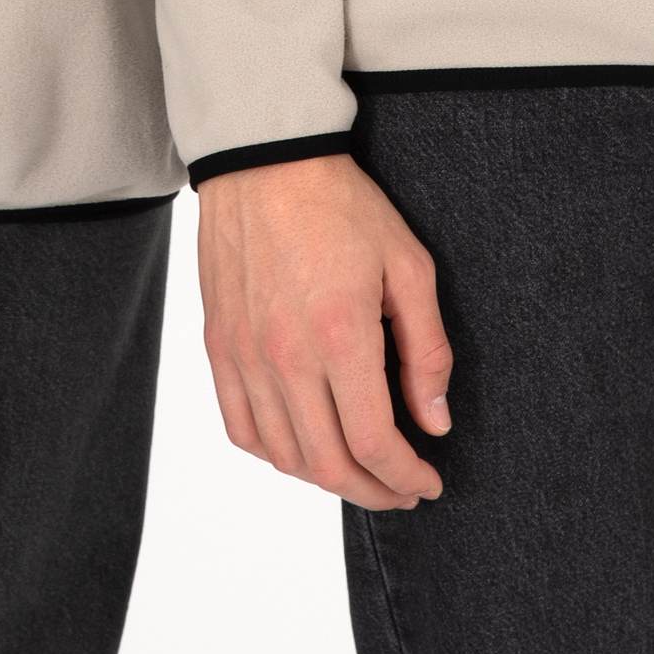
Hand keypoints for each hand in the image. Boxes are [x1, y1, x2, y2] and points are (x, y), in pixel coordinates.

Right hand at [198, 156, 451, 509]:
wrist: (265, 162)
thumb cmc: (342, 206)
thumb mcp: (408, 266)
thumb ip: (426, 350)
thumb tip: (434, 421)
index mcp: (340, 336)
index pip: (374, 443)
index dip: (407, 478)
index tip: (428, 482)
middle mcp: (286, 357)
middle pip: (329, 465)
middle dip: (375, 492)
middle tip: (402, 489)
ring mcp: (245, 355)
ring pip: (284, 456)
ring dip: (328, 480)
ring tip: (360, 471)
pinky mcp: (219, 346)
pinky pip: (241, 428)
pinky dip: (274, 454)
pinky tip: (303, 447)